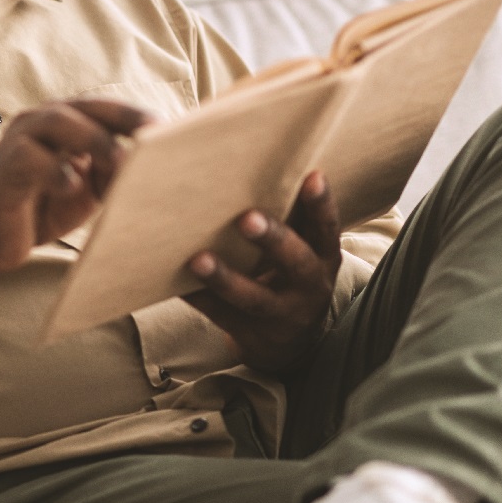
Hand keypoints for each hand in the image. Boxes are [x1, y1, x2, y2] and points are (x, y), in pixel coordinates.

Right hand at [0, 98, 152, 341]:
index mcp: (62, 124)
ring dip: (96, 141)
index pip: (107, 109)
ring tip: (123, 165)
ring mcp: (19, 143)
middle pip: (89, 107)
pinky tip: (73, 189)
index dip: (140, 116)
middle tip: (160, 135)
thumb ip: (110, 172)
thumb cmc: (33, 209)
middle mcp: (40, 123)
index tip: (178, 130)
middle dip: (127, 119)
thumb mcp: (83, 190)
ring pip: (61, 123)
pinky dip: (58, 172)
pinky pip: (33, 161)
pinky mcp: (4, 170)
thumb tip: (155, 168)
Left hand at [183, 171, 341, 373]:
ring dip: (225, 278)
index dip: (321, 204)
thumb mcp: (301, 248)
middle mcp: (309, 285)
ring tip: (198, 259)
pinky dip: (198, 298)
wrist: (289, 340)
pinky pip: (220, 315)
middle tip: (246, 218)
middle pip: (296, 261)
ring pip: (254, 298)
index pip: (326, 227)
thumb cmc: (287, 272)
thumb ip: (286, 216)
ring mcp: (282, 314)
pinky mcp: (251, 332)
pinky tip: (175, 282)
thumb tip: (243, 162)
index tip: (312, 175)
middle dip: (272, 239)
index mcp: (323, 256)